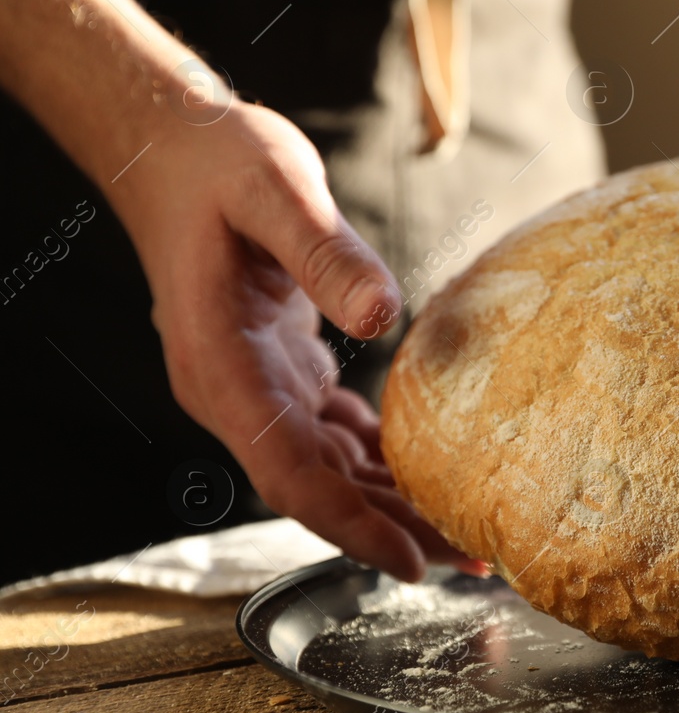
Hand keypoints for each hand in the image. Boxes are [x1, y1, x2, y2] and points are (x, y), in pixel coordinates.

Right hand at [118, 101, 482, 580]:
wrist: (172, 148)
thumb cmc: (219, 163)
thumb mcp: (276, 191)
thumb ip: (326, 254)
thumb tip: (384, 316)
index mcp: (221, 366)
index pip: (289, 475)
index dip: (351, 526)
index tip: (411, 564)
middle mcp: (232, 391)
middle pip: (317, 487)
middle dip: (391, 530)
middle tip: (473, 559)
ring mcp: (253, 384)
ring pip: (326, 466)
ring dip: (390, 500)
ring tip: (464, 528)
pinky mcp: (277, 367)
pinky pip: (330, 432)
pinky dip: (377, 456)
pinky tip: (426, 471)